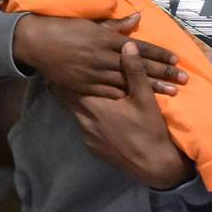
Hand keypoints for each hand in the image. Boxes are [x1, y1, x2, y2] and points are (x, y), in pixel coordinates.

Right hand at [13, 13, 186, 98]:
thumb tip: (139, 17)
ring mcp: (94, 73)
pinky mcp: (84, 85)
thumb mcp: (91, 23)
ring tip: (170, 94)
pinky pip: (109, 93)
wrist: (37, 42)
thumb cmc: (64, 27)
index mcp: (107, 39)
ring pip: (129, 83)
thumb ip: (116, 25)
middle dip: (163, 74)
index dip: (159, 55)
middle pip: (140, 67)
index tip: (177, 61)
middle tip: (183, 80)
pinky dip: (125, 96)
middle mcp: (104, 57)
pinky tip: (140, 102)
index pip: (140, 48)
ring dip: (151, 89)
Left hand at [55, 43, 194, 188]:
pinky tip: (96, 115)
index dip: (63, 75)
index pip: (68, 87)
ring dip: (79, 103)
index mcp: (95, 106)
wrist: (154, 166)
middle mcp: (85, 122)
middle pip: (68, 100)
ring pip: (76, 114)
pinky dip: (87, 118)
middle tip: (63, 73)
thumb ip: (134, 71)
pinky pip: (85, 128)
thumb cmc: (149, 129)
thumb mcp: (144, 98)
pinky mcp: (93, 148)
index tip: (58, 64)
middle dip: (68, 87)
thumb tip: (128, 45)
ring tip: (80, 91)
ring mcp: (87, 137)